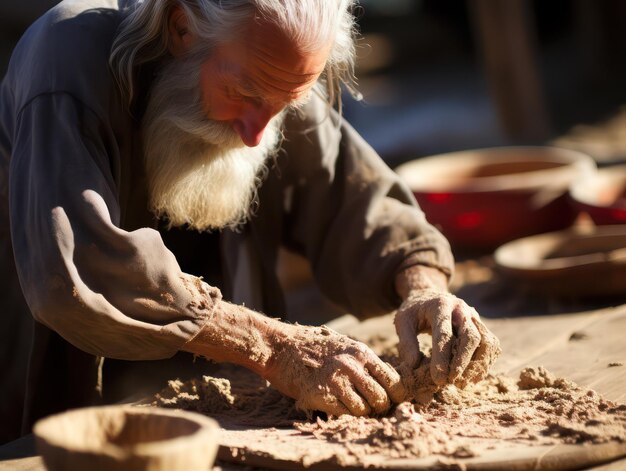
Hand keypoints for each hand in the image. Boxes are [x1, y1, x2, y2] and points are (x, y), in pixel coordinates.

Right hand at [263, 324, 405, 415]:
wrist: (280, 347)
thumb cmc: (312, 346)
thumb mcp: (344, 345)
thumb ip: (364, 361)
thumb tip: (386, 381)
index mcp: (361, 353)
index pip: (393, 380)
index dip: (395, 394)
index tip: (392, 400)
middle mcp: (352, 366)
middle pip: (381, 398)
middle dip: (379, 406)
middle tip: (371, 407)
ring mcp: (337, 381)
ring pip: (364, 409)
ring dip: (360, 411)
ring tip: (351, 405)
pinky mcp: (321, 395)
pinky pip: (344, 414)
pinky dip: (343, 413)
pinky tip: (336, 404)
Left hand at [394, 288, 500, 387]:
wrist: (428, 295)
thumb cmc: (414, 311)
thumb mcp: (402, 321)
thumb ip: (406, 342)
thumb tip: (414, 365)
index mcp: (440, 305)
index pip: (444, 333)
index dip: (442, 358)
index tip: (438, 378)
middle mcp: (461, 309)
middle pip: (470, 336)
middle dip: (463, 362)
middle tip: (451, 381)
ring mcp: (473, 316)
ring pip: (486, 341)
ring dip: (477, 364)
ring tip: (462, 383)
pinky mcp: (479, 325)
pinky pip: (490, 344)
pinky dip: (484, 362)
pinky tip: (472, 377)